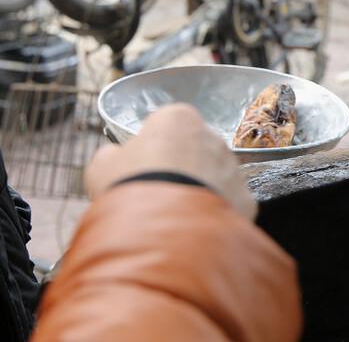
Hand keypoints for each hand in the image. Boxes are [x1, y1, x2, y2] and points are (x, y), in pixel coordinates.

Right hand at [85, 104, 256, 220]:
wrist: (162, 229)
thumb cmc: (129, 188)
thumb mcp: (102, 167)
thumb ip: (113, 155)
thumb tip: (115, 156)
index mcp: (178, 119)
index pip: (168, 126)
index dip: (153, 148)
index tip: (143, 169)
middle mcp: (213, 137)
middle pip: (196, 150)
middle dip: (182, 169)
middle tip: (159, 195)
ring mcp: (233, 168)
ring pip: (216, 177)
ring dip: (200, 191)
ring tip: (176, 216)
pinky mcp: (246, 199)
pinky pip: (229, 204)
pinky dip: (216, 215)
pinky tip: (196, 229)